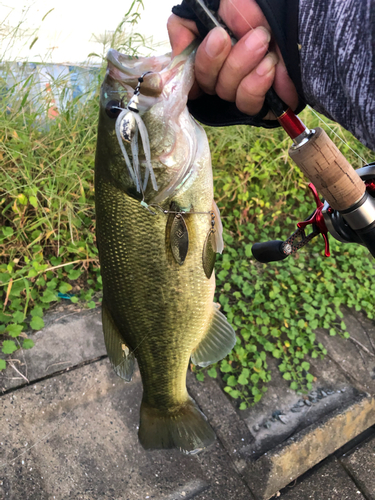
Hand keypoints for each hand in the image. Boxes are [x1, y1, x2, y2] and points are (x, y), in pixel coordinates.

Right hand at [167, 0, 298, 118]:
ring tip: (266, 44)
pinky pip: (248, 105)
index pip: (189, 70)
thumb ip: (189, 24)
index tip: (218, 39)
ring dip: (245, 66)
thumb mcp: (221, 4)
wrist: (301, 19)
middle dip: (226, 58)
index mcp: (212, 55)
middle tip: (255, 36)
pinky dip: (258, 84)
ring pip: (227, 92)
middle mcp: (224, 75)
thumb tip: (179, 50)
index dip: (196, 62)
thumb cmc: (260, 9)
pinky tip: (272, 66)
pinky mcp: (262, 106)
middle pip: (208, 82)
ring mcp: (242, 92)